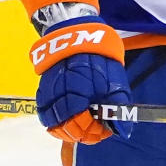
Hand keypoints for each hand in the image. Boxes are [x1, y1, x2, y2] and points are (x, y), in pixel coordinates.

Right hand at [30, 15, 132, 142]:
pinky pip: (44, 112)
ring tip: (80, 127)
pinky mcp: (42, 88)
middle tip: (93, 130)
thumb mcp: (116, 81)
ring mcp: (48, 93)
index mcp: (79, 95)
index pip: (83, 127)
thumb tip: (122, 130)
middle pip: (66, 128)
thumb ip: (117, 106)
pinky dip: (54, 120)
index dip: (94, 132)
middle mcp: (60, 96)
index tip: (103, 130)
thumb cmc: (99, 57)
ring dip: (66, 130)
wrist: (77, 32)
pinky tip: (65, 120)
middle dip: (81, 133)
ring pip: (52, 123)